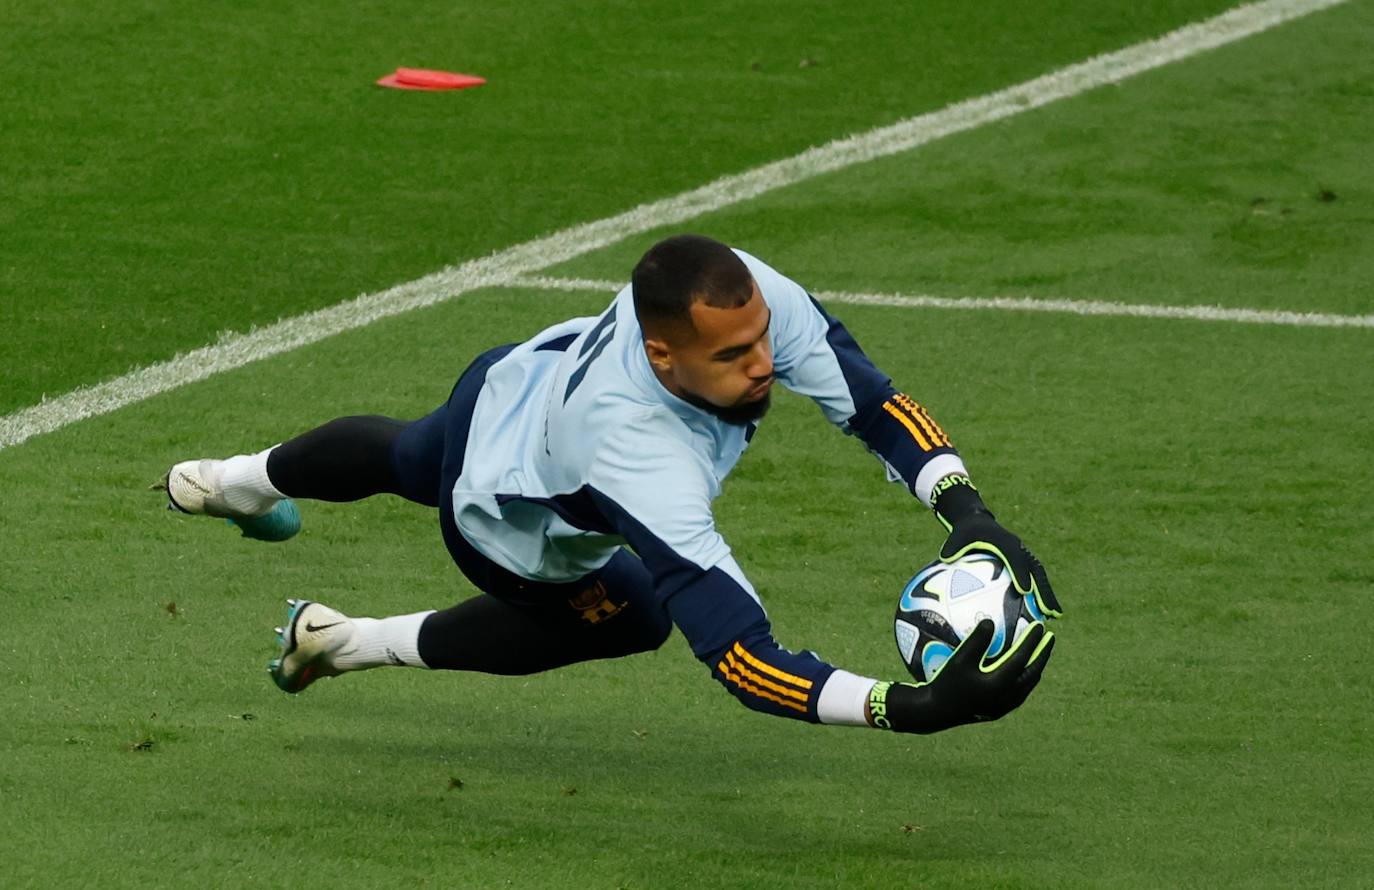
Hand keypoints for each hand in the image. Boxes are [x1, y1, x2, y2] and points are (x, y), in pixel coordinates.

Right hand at [872, 620, 1054, 733]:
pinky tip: (1021, 673)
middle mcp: (1007, 696)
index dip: (1032, 641)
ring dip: (1035, 667)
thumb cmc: (946, 683)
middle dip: (1042, 654)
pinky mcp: (998, 711)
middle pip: (1032, 673)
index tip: (1040, 626)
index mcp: (1000, 683)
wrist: (936, 712)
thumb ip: (977, 640)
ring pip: (1028, 685)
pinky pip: (1020, 692)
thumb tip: (990, 621)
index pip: (1022, 658)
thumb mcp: (959, 659)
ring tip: (1039, 654)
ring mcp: (1004, 706)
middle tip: (1050, 638)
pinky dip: (1026, 679)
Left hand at [941, 511, 1061, 617]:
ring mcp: (1024, 556)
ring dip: (1048, 595)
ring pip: (1040, 577)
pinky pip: (1034, 580)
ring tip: (1054, 616)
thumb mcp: (958, 535)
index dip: (1020, 574)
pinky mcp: (1023, 562)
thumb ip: (953, 547)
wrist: (977, 522)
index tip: (1025, 591)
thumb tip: (944, 558)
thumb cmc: (965, 531)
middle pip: (1036, 571)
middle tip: (1050, 611)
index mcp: (1005, 542)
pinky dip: (1039, 596)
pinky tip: (1041, 615)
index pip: (1014, 559)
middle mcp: (1019, 549)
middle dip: (1044, 591)